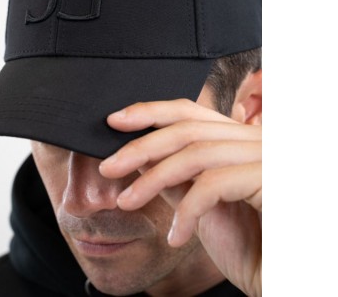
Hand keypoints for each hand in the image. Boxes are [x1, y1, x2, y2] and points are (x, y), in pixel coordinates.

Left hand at [99, 99, 261, 296]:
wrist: (283, 282)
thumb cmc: (249, 246)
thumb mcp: (202, 206)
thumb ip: (177, 177)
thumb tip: (140, 157)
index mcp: (239, 140)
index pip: (191, 112)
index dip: (151, 111)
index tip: (116, 121)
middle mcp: (257, 140)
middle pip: (188, 129)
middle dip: (141, 146)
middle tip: (108, 167)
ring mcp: (268, 158)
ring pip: (196, 153)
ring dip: (153, 179)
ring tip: (127, 202)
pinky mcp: (273, 181)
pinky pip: (214, 185)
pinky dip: (187, 211)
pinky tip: (176, 237)